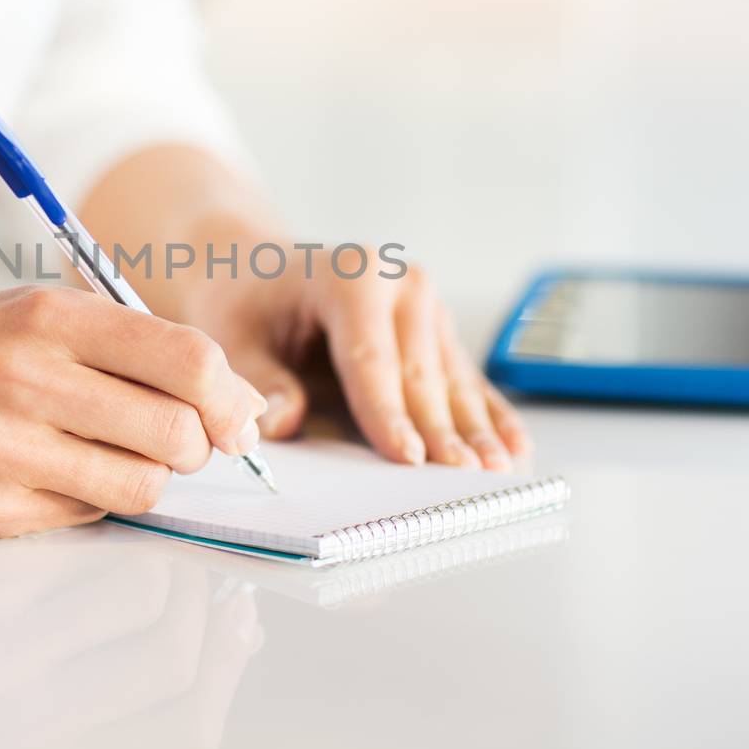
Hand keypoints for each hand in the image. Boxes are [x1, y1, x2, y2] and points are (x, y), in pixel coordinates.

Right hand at [0, 285, 266, 536]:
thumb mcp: (35, 313)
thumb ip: (134, 348)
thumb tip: (238, 407)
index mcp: (49, 316)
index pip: (188, 361)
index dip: (231, 399)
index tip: (237, 419)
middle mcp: (25, 379)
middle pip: (177, 433)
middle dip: (195, 444)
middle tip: (174, 440)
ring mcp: (2, 450)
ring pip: (141, 486)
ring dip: (144, 477)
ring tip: (106, 452)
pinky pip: (87, 519)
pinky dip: (87, 501)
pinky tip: (47, 472)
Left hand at [184, 261, 530, 470]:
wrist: (260, 269)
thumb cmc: (246, 304)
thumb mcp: (233, 339)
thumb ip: (259, 381)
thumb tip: (284, 422)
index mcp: (350, 274)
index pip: (372, 358)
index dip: (389, 413)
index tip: (408, 457)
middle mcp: (399, 282)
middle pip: (421, 372)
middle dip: (441, 430)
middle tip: (461, 478)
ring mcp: (426, 303)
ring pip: (452, 378)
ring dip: (475, 428)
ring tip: (496, 471)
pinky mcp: (438, 327)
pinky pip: (466, 377)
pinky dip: (489, 413)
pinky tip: (515, 444)